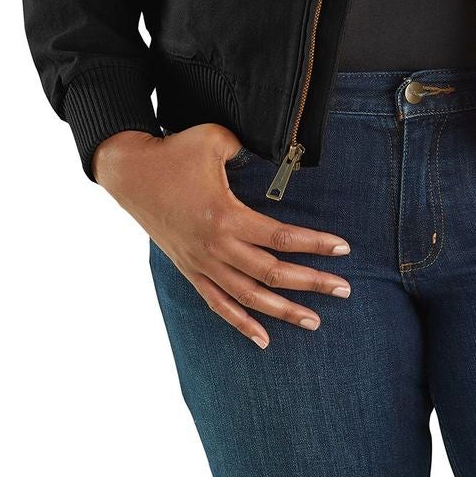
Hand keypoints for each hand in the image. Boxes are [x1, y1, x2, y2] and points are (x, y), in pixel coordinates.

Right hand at [92, 125, 352, 348]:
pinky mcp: (190, 270)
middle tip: (344, 289)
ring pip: (248, 297)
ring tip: (314, 321)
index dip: (314, 244)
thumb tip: (277, 155)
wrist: (131, 173)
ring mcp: (202, 263)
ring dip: (283, 311)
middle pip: (272, 273)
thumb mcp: (216, 138)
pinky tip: (263, 338)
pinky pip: (218, 304)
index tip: (343, 249)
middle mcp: (216, 247)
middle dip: (312, 283)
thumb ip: (249, 149)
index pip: (281, 237)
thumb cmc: (175, 152)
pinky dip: (241, 323)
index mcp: (225, 216)